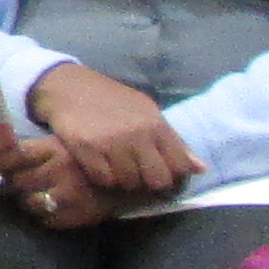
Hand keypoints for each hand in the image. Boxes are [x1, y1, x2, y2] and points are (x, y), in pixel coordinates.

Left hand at [0, 131, 116, 229]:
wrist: (130, 179)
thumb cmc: (90, 160)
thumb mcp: (64, 144)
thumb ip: (36, 150)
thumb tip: (0, 158)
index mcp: (53, 148)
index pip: (13, 156)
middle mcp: (58, 169)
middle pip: (16, 181)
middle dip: (10, 186)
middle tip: (13, 186)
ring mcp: (67, 193)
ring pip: (28, 203)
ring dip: (26, 202)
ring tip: (31, 199)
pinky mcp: (77, 214)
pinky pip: (46, 220)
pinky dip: (43, 217)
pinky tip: (50, 210)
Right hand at [27, 62, 196, 199]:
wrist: (68, 86)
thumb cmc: (112, 100)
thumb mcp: (147, 112)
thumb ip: (173, 141)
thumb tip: (200, 169)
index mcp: (156, 124)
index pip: (179, 166)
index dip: (173, 176)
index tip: (162, 175)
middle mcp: (137, 134)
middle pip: (156, 180)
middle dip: (148, 181)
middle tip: (137, 174)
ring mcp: (111, 142)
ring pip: (128, 182)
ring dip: (122, 179)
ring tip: (115, 166)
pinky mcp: (86, 148)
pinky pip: (103, 179)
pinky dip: (101, 177)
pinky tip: (98, 164)